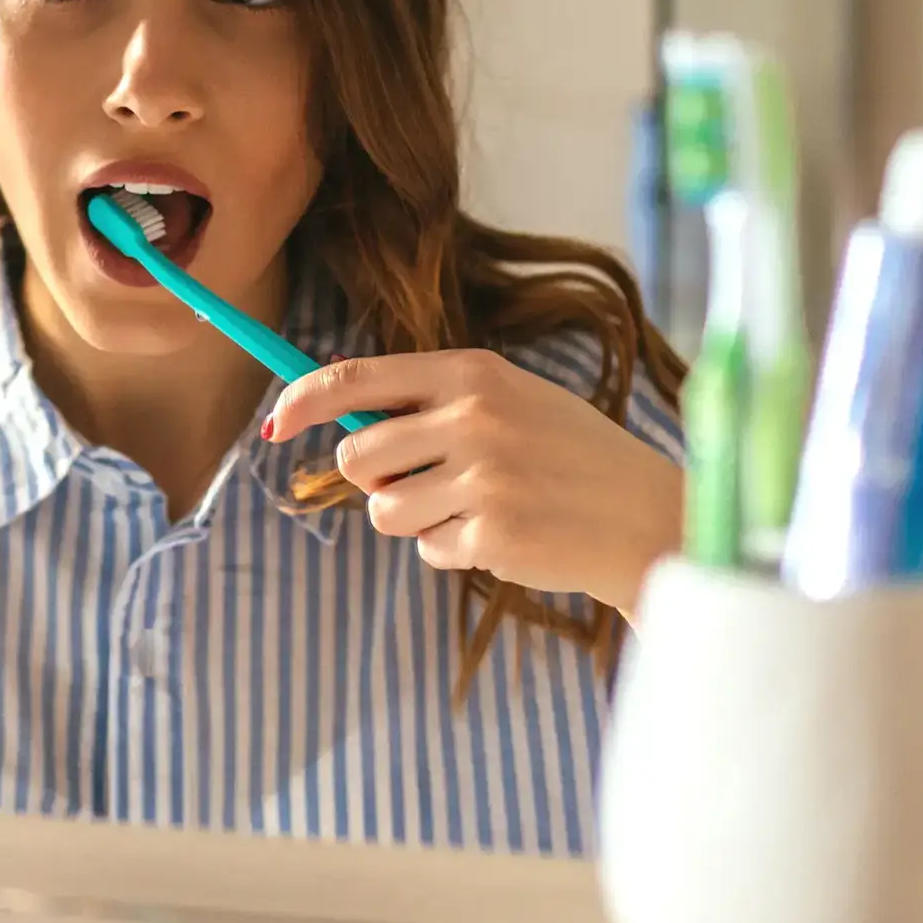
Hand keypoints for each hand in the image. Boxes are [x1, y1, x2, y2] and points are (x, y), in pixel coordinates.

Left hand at [262, 352, 682, 616]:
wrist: (647, 515)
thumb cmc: (572, 455)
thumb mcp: (514, 400)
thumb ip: (439, 402)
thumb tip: (349, 418)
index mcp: (474, 372)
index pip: (359, 377)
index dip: (304, 399)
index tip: (275, 421)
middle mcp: (474, 417)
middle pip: (358, 455)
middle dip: (374, 479)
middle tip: (421, 483)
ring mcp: (483, 477)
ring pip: (384, 511)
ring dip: (413, 521)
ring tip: (471, 510)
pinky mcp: (492, 533)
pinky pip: (429, 550)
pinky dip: (453, 551)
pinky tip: (503, 536)